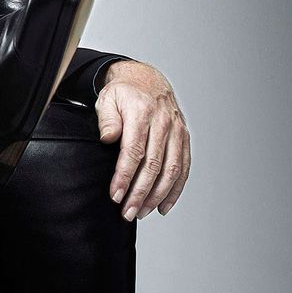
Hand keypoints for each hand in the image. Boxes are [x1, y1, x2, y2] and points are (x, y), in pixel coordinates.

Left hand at [95, 60, 190, 220]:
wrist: (146, 80)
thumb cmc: (123, 93)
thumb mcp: (107, 99)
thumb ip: (107, 119)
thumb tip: (108, 138)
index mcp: (142, 113)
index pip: (134, 151)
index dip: (125, 176)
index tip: (116, 195)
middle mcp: (163, 123)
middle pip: (154, 165)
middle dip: (140, 192)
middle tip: (127, 212)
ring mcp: (177, 132)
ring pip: (171, 170)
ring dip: (157, 195)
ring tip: (142, 212)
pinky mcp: (184, 139)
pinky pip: (183, 168)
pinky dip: (175, 189)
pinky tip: (163, 205)